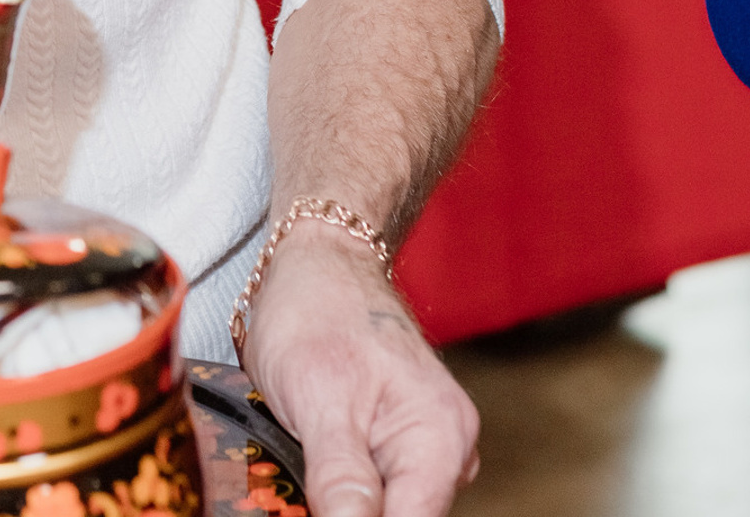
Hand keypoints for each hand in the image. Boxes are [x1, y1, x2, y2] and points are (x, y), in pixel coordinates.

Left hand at [238, 224, 478, 516]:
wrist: (316, 257)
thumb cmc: (316, 309)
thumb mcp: (317, 397)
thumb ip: (342, 477)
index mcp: (441, 439)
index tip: (314, 507)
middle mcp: (448, 447)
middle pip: (398, 516)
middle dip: (347, 508)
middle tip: (301, 462)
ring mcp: (427, 443)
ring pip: (385, 503)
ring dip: (341, 491)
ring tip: (303, 441)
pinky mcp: (400, 438)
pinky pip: (377, 480)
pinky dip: (341, 474)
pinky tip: (312, 443)